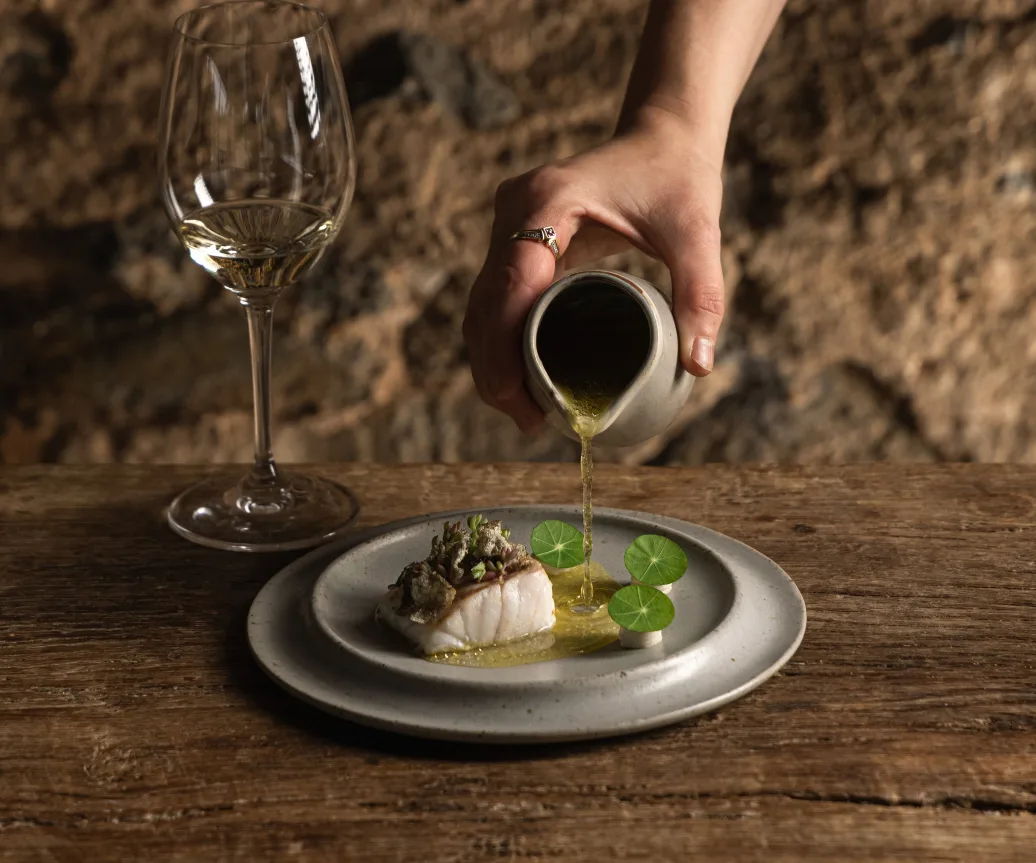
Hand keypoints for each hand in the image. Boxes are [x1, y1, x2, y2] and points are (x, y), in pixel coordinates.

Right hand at [463, 107, 725, 432]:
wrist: (662, 136)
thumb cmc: (677, 179)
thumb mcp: (697, 233)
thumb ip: (700, 295)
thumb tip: (698, 366)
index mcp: (545, 201)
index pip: (508, 288)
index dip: (504, 351)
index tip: (519, 402)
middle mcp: (514, 211)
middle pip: (484, 305)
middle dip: (495, 369)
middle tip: (528, 423)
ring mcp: (508, 223)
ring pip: (481, 306)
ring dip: (492, 361)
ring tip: (524, 414)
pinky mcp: (515, 238)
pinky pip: (495, 298)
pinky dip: (500, 341)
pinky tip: (520, 379)